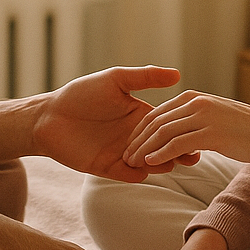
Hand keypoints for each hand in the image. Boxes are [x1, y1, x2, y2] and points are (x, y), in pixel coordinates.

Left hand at [33, 66, 189, 181]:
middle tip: (193, 153)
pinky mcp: (108, 168)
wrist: (49, 115)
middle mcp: (135, 136)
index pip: (168, 125)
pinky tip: (143, 168)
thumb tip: (178, 74)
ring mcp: (123, 153)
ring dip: (161, 163)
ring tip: (170, 160)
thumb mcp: (115, 80)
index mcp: (140, 115)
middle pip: (164, 147)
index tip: (199, 130)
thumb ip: (145, 77)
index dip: (183, 128)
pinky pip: (130, 175)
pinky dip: (139, 173)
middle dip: (180, 151)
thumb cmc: (81, 94)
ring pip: (151, 163)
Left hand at [125, 91, 249, 167]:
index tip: (130, 146)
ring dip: (145, 148)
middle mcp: (196, 103)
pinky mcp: (212, 132)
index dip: (140, 131)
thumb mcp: (215, 119)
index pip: (158, 113)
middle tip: (126, 156)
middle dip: (137, 140)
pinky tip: (151, 162)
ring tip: (132, 162)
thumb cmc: (245, 131)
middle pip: (156, 121)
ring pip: (163, 132)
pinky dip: (161, 153)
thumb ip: (194, 123)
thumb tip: (177, 138)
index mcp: (194, 98)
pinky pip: (178, 143)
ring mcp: (204, 116)